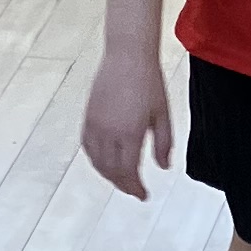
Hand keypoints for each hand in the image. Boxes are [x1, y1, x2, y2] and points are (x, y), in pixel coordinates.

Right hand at [81, 44, 175, 196]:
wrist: (128, 55)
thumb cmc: (149, 81)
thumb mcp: (162, 114)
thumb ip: (163, 142)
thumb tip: (163, 167)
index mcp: (129, 132)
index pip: (129, 171)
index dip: (135, 187)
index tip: (143, 195)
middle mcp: (109, 131)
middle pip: (111, 170)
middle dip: (122, 184)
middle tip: (134, 190)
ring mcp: (96, 124)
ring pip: (97, 161)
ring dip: (108, 175)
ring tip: (121, 179)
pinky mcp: (88, 116)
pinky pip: (88, 146)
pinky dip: (95, 159)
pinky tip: (105, 161)